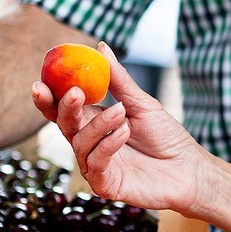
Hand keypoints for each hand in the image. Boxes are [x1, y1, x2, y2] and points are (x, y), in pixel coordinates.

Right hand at [31, 45, 207, 214]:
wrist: (190, 169)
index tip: (40, 81)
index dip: (48, 97)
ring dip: (99, 125)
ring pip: (80, 143)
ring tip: (121, 112)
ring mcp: (95, 166)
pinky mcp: (105, 185)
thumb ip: (118, 80)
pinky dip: (107, 145)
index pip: (63, 109)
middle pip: (64, 125)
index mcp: (93, 122)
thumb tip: (100, 47)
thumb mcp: (142, 103)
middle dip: (64, 107)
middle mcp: (90, 144)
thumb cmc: (166, 136)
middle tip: (75, 92)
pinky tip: (124, 132)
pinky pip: (95, 163)